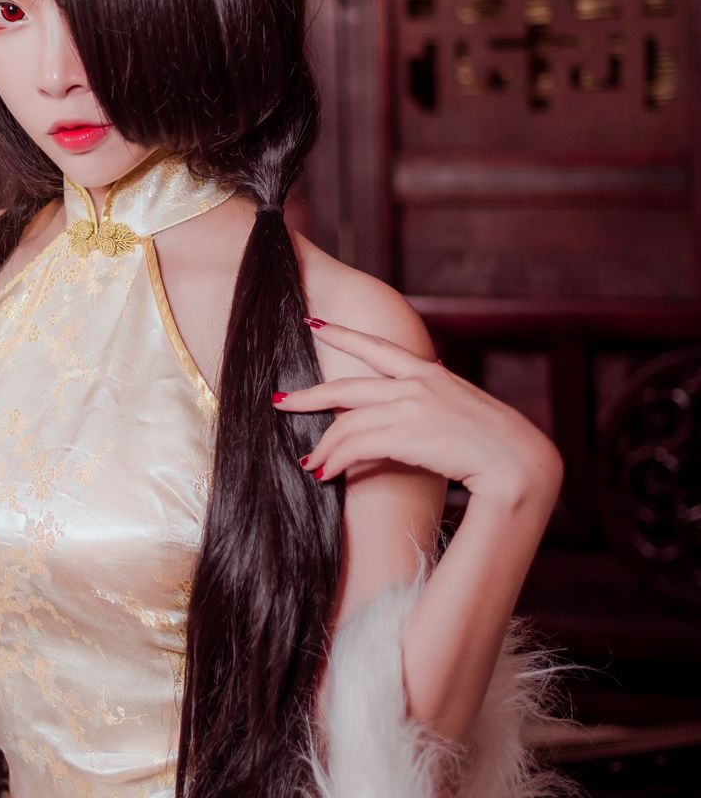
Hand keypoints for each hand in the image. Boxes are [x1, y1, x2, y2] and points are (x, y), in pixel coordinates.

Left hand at [273, 318, 564, 509]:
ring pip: (347, 423)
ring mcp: (410, 407)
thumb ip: (434, 399)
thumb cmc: (495, 444)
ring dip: (324, 448)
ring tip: (310, 464)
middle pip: (346, 386)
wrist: (519, 463)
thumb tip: (413, 399)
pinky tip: (325, 473)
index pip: (376, 347)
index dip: (341, 334)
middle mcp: (415, 383)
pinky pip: (355, 446)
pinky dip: (336, 461)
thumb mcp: (462, 408)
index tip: (312, 324)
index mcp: (429, 372)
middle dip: (308, 395)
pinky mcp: (407, 434)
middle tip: (278, 401)